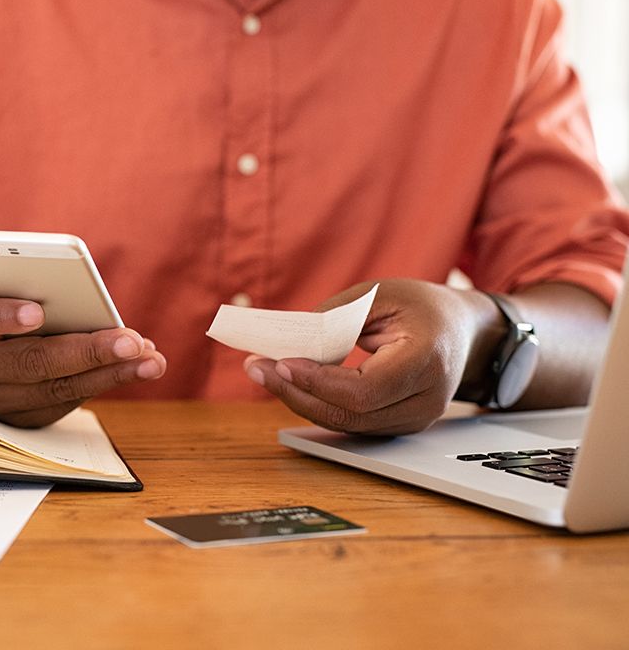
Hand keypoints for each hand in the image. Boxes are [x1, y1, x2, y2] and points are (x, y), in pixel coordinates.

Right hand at [0, 284, 166, 426]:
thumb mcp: (2, 282)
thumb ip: (27, 283)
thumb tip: (84, 297)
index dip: (2, 316)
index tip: (37, 313)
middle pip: (29, 363)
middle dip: (86, 352)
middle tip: (130, 342)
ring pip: (56, 389)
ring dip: (110, 374)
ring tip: (150, 359)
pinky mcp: (19, 421)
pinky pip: (66, 403)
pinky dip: (105, 383)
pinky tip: (138, 367)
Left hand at [244, 279, 483, 434]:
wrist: (462, 330)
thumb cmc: (421, 307)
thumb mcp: (378, 295)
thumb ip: (334, 318)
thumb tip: (289, 343)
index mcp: (427, 361)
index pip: (365, 390)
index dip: (319, 381)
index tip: (282, 362)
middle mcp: (425, 400)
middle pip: (349, 414)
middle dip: (295, 392)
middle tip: (256, 368)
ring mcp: (415, 419)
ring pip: (345, 424)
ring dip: (299, 399)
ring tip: (263, 372)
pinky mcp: (399, 424)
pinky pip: (350, 421)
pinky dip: (316, 403)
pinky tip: (288, 382)